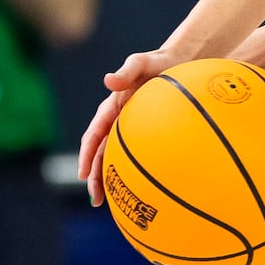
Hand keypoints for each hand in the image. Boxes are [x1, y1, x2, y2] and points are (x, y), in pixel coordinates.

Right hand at [77, 48, 185, 205]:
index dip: (86, 156)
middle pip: (101, 153)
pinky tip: (145, 188)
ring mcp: (133, 127)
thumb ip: (127, 71)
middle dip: (95, 176)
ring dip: (111, 178)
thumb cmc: (160, 61)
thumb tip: (109, 81)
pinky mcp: (149, 131)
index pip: (94, 135)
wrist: (182, 62)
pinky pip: (139, 153)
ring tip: (112, 202)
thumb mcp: (142, 62)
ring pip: (117, 157)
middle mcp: (118, 120)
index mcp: (112, 107)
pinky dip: (136, 170)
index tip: (83, 175)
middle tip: (96, 200)